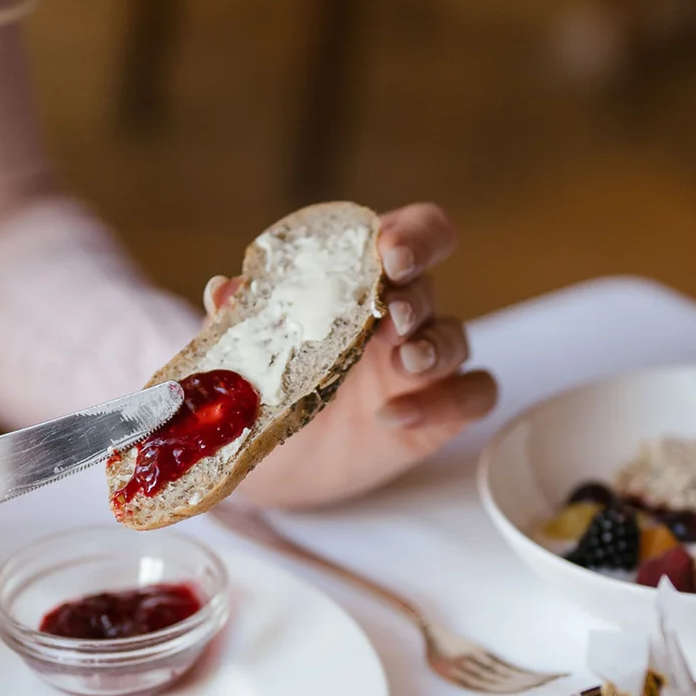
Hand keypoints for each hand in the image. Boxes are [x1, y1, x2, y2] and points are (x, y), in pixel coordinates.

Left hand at [206, 203, 498, 508]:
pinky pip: (473, 395)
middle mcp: (398, 316)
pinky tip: (394, 419)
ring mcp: (422, 365)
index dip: (413, 235)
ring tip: (404, 364)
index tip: (390, 253)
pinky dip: (445, 404)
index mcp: (359, 282)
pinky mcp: (438, 411)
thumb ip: (239, 321)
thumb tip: (222, 290)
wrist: (272, 462)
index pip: (410, 234)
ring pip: (457, 338)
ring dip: (435, 347)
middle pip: (429, 287)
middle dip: (414, 298)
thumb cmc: (266, 391)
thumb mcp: (245, 355)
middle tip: (391, 318)